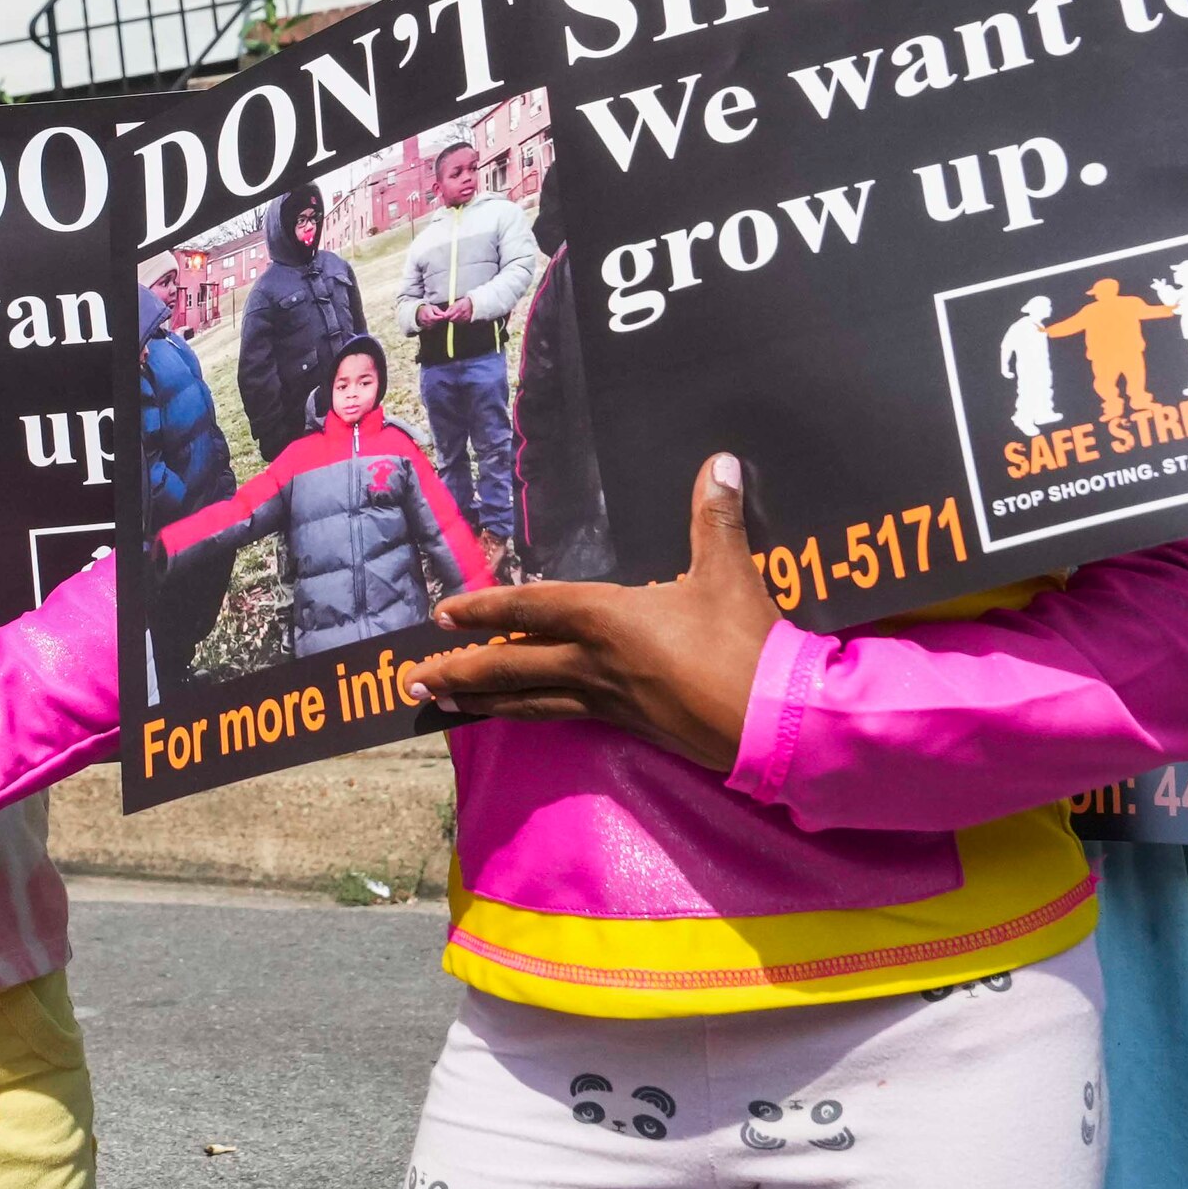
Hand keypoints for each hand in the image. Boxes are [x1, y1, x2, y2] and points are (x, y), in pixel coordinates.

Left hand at [398, 454, 781, 773]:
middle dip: (460, 670)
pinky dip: (527, 715)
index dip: (485, 609)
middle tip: (414, 678)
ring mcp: (606, 700)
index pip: (531, 610)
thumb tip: (722, 462)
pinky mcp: (626, 726)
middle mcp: (594, 662)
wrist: (773, 720)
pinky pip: (560, 717)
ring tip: (443, 705)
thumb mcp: (728, 573)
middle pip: (511, 666)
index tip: (442, 614)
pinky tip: (516, 718)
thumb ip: (715, 517)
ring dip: (483, 701)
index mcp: (608, 619)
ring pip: (529, 701)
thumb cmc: (744, 644)